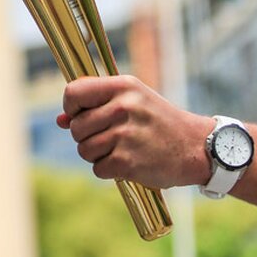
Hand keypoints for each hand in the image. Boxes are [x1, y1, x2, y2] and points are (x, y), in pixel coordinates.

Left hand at [57, 75, 212, 189]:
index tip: (80, 114)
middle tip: (108, 136)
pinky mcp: (128, 162)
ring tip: (119, 149)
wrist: (196, 147)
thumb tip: (60, 120)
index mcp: (123, 86)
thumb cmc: (158, 121)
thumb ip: (95, 105)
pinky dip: (109, 170)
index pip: (73, 93)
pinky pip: (98, 168)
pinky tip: (127, 162)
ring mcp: (125, 135)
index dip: (70, 107)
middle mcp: (123, 107)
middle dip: (85, 136)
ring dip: (96, 154)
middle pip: (76, 126)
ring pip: (84, 149)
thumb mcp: (132, 101)